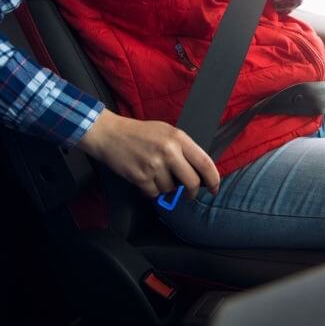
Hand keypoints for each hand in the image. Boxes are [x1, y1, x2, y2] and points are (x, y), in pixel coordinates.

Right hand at [77, 109, 220, 198]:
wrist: (110, 135)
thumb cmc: (139, 133)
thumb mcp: (166, 131)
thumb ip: (183, 148)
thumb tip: (199, 170)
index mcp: (178, 138)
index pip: (204, 162)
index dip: (213, 179)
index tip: (215, 188)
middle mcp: (168, 151)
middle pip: (192, 182)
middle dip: (192, 191)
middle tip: (189, 193)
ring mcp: (154, 165)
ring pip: (171, 189)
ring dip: (165, 187)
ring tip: (155, 174)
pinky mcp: (141, 177)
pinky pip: (154, 194)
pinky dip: (151, 190)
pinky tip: (145, 178)